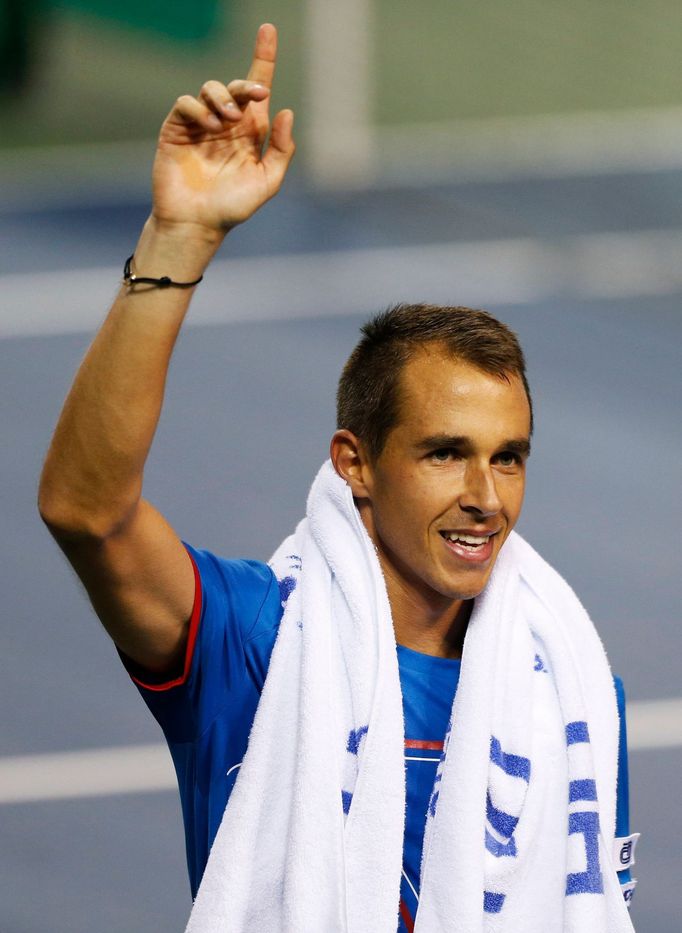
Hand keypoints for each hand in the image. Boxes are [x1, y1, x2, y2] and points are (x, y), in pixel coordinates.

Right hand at [150, 23, 294, 234]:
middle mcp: (226, 123)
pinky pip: (186, 103)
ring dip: (223, 97)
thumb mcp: (267, 181)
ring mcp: (201, 125)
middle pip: (237, 86)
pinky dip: (199, 108)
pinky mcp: (177, 129)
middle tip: (255, 97)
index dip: (263, 57)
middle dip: (246, 85)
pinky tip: (210, 126)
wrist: (197, 224)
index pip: (257, 88)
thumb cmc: (233, 207)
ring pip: (210, 88)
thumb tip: (286, 111)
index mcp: (250, 133)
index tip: (268, 29)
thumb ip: (281, 149)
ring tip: (228, 122)